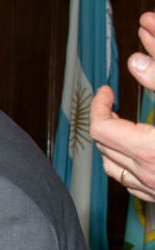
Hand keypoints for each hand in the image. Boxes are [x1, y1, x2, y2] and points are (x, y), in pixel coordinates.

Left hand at [90, 13, 154, 201]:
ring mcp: (154, 188)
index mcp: (151, 150)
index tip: (108, 92)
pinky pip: (130, 182)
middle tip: (114, 102)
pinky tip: (139, 151)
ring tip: (122, 123)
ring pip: (113, 167)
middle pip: (104, 145)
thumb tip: (137, 61)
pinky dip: (126, 163)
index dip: (99, 106)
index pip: (101, 128)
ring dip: (112, 144)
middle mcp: (148, 173)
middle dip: (105, 120)